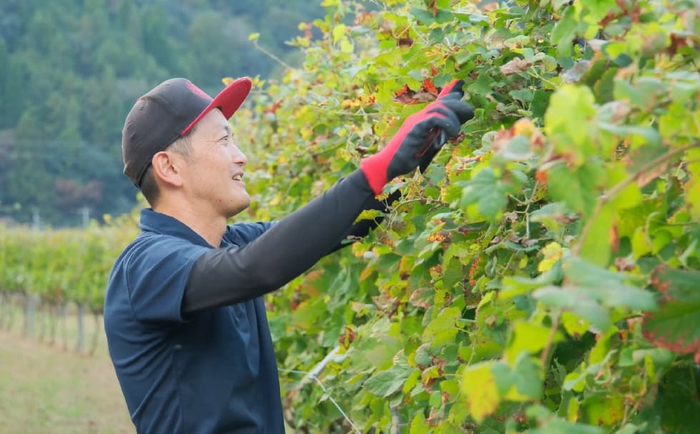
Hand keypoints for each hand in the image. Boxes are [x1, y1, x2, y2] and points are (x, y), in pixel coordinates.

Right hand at [360, 79, 473, 194]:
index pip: (438, 103)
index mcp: (421, 119)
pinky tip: (451, 134)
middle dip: (458, 106)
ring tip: (456, 132)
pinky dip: (446, 124)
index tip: (464, 102)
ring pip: (439, 108)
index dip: (452, 99)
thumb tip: (452, 130)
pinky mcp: (415, 128)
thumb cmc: (407, 158)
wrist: (389, 165)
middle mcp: (419, 117)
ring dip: (452, 118)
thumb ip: (437, 136)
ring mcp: (416, 121)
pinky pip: (434, 119)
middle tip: (469, 114)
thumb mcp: (427, 145)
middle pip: (441, 102)